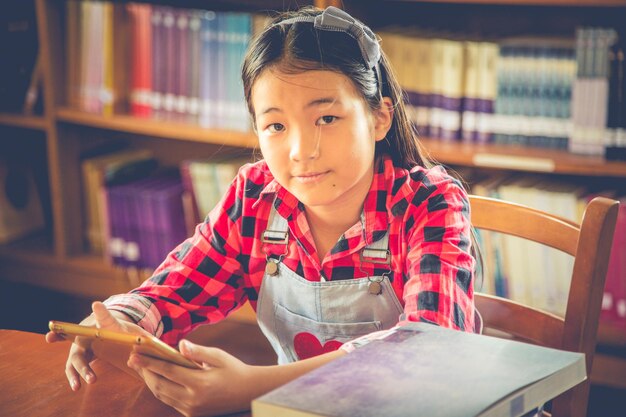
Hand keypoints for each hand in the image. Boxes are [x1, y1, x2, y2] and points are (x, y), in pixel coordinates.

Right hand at [45, 301, 149, 390]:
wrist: (111, 332)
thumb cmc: (110, 325)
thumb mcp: (109, 320)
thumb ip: (103, 314)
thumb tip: (96, 303)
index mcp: (83, 331)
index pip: (68, 332)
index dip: (57, 334)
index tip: (49, 337)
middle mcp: (78, 342)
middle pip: (76, 355)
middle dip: (81, 365)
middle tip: (90, 378)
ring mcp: (80, 352)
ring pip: (74, 365)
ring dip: (75, 376)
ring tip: (77, 387)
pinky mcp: (84, 361)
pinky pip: (77, 370)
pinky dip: (75, 377)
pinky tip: (76, 386)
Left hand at [127, 340, 257, 416]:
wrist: (248, 393)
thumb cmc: (234, 370)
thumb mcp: (218, 356)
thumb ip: (198, 351)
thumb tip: (180, 344)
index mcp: (200, 383)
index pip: (168, 371)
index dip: (149, 362)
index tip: (135, 354)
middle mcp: (193, 399)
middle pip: (159, 386)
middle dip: (144, 372)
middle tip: (133, 360)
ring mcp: (191, 409)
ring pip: (162, 396)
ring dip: (150, 381)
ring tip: (142, 368)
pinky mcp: (192, 414)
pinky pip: (170, 401)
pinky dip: (161, 390)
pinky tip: (157, 379)